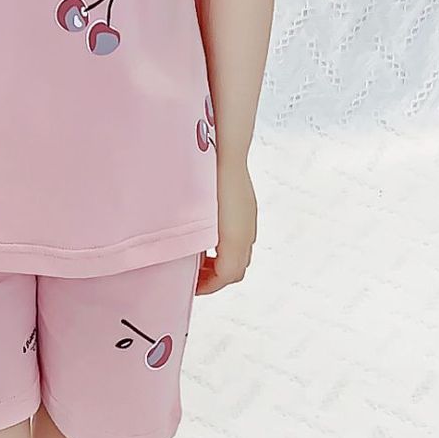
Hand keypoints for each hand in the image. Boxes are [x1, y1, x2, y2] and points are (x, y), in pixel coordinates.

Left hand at [196, 156, 255, 293]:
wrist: (226, 151)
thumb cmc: (207, 182)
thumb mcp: (198, 218)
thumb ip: (196, 244)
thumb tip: (189, 263)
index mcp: (234, 239)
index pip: (226, 276)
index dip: (208, 287)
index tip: (192, 286)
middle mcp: (247, 233)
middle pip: (236, 270)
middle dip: (215, 278)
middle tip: (194, 277)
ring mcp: (250, 220)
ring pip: (241, 254)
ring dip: (222, 263)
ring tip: (200, 259)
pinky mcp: (248, 209)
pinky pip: (242, 239)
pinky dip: (227, 248)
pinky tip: (211, 238)